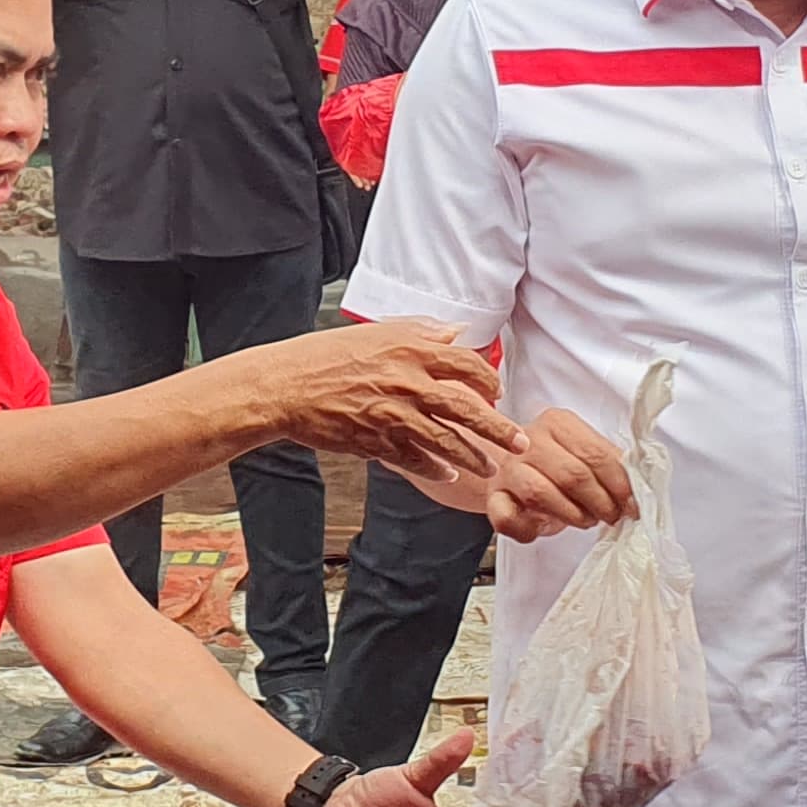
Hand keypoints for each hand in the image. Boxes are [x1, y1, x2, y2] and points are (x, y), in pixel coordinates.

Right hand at [240, 321, 521, 479]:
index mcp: (410, 351)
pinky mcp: (377, 443)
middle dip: (500, 430)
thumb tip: (454, 333)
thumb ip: (419, 331)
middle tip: (521, 443)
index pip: (466, 365)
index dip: (488, 381)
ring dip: (473, 457)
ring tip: (490, 467)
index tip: (497, 392)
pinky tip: (448, 474)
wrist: (285, 386)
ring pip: (447, 442)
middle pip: (468, 410)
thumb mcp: (374, 332)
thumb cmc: (324, 356)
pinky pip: (415, 460)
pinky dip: (435, 469)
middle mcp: (407, 383)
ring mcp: (393, 416)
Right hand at [478, 408, 633, 543]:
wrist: (507, 468)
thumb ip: (607, 463)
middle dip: (600, 502)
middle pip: (573, 474)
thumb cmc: (553, 464)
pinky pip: (507, 518)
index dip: (619, 484)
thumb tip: (637, 487)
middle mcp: (528, 440)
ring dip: (572, 514)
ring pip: (540, 493)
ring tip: (586, 520)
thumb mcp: (582, 453)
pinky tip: (542, 529)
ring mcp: (507, 469)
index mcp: (557, 423)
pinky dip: (528, 530)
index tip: (633, 504)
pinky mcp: (492, 497)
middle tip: (612, 516)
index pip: (596, 453)